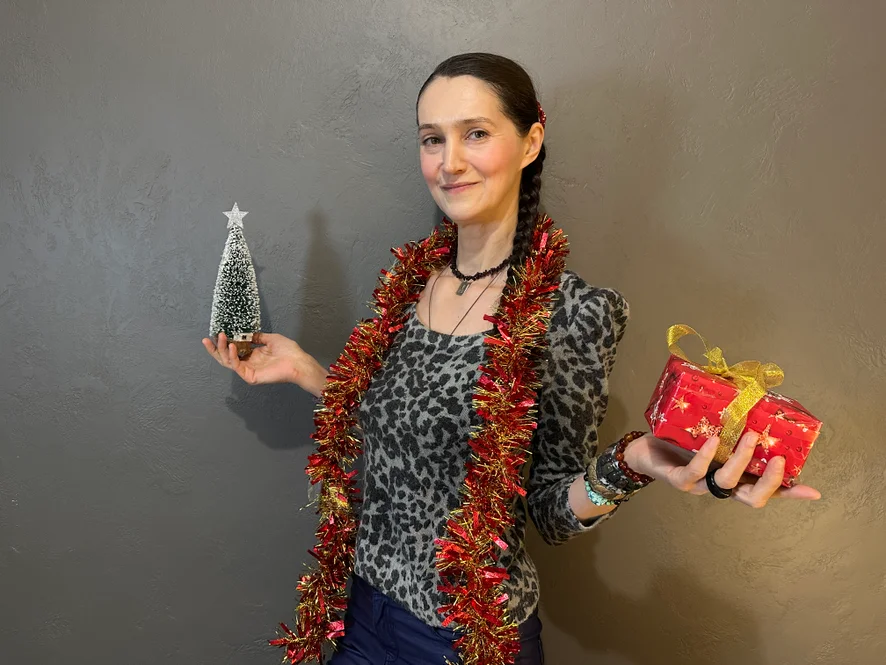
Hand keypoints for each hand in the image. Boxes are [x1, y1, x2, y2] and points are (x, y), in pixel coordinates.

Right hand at [202, 331, 315, 387]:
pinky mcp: (250, 377)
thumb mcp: (271, 339)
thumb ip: (258, 337)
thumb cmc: (289, 351)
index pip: (233, 350)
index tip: (215, 333)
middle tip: (206, 339)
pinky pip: (237, 367)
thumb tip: (247, 333)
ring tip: (220, 337)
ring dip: (222, 349)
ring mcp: (248, 371)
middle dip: (215, 349)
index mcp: (253, 356)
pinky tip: (232, 346)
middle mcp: (248, 364)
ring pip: (228, 362)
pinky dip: (232, 356)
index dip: (223, 343)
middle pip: (226, 358)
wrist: (298, 361)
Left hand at [625, 431, 821, 507]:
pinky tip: (714, 440)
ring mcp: (698, 485)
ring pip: (726, 482)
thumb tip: (754, 394)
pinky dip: (706, 456)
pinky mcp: (677, 479)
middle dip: (770, 481)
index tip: (813, 490)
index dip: (788, 492)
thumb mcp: (711, 430)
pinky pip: (694, 472)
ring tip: (750, 436)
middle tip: (780, 457)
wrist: (642, 449)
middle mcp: (718, 485)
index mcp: (732, 476)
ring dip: (742, 460)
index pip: (765, 490)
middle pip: (751, 497)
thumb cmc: (679, 440)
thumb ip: (732, 422)